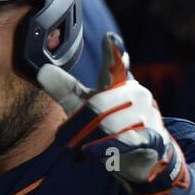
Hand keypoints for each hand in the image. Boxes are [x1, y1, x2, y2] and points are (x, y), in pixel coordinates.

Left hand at [38, 33, 186, 191]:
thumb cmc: (112, 124)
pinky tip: (89, 153)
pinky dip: (105, 148)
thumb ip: (66, 90)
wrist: (144, 155)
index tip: (108, 39)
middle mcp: (136, 93)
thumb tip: (42, 71)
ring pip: (109, 124)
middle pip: (100, 103)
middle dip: (83, 120)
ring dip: (91, 138)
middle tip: (66, 136)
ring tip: (82, 148)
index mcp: (119, 81)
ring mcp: (147, 114)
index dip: (114, 51)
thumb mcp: (86, 107)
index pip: (116, 63)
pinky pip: (124, 141)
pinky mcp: (152, 137)